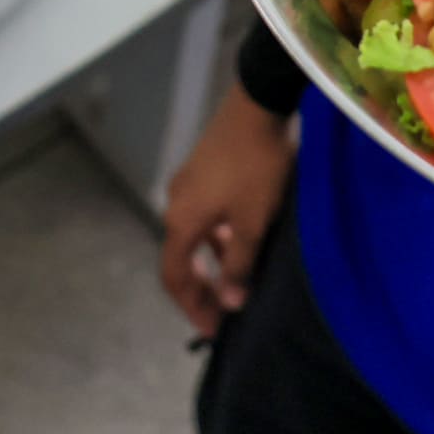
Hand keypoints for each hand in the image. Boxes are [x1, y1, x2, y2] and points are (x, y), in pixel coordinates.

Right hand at [159, 86, 292, 335]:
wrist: (258, 104)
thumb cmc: (257, 167)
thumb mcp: (252, 223)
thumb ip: (238, 265)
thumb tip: (229, 302)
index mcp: (181, 221)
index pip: (175, 277)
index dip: (193, 307)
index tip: (214, 330)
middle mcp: (176, 203)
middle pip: (181, 258)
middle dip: (202, 289)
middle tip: (225, 312)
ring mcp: (187, 184)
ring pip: (194, 236)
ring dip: (212, 262)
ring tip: (239, 279)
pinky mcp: (202, 169)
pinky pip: (203, 216)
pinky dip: (217, 237)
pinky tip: (241, 238)